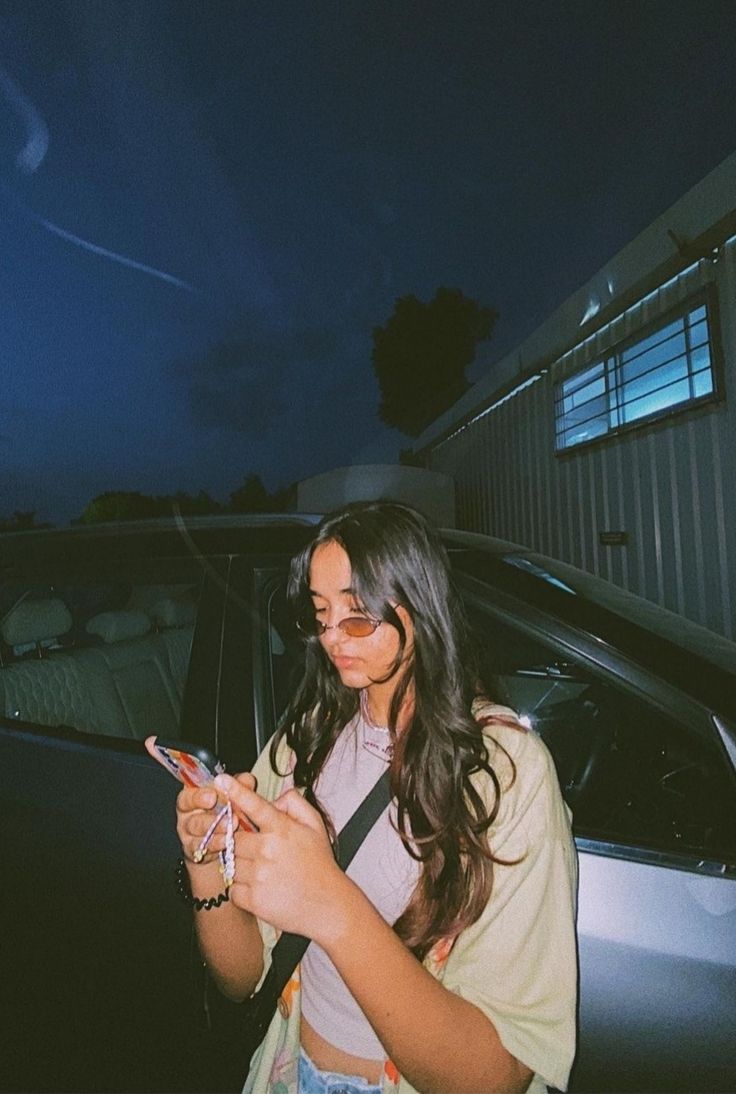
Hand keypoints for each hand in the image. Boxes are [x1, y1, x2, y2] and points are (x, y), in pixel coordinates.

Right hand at [143, 735, 253, 863]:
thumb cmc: (227, 818)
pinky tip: (226, 842)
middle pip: (186, 801)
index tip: (187, 766)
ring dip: (213, 823)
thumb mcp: (236, 798)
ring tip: (230, 823)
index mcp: (195, 790)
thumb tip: (245, 780)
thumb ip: (240, 786)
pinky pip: (201, 847)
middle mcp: (187, 810)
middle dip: (199, 798)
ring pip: (195, 825)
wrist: (225, 852)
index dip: (169, 762)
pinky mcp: (193, 851)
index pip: (182, 774)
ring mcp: (188, 831)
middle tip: (213, 797)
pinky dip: (215, 844)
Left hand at [214, 773, 349, 940]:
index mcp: (282, 829)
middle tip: (257, 851)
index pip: (254, 805)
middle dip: (241, 842)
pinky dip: (241, 889)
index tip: (221, 780)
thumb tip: (275, 799)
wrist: (329, 906)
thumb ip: (295, 804)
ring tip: (264, 872)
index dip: (236, 791)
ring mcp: (258, 875)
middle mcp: (267, 849)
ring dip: (241, 866)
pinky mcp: (252, 899)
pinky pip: (232, 888)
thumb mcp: (316, 827)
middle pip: (234, 837)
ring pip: (231, 863)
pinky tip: (261, 888)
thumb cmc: (320, 866)